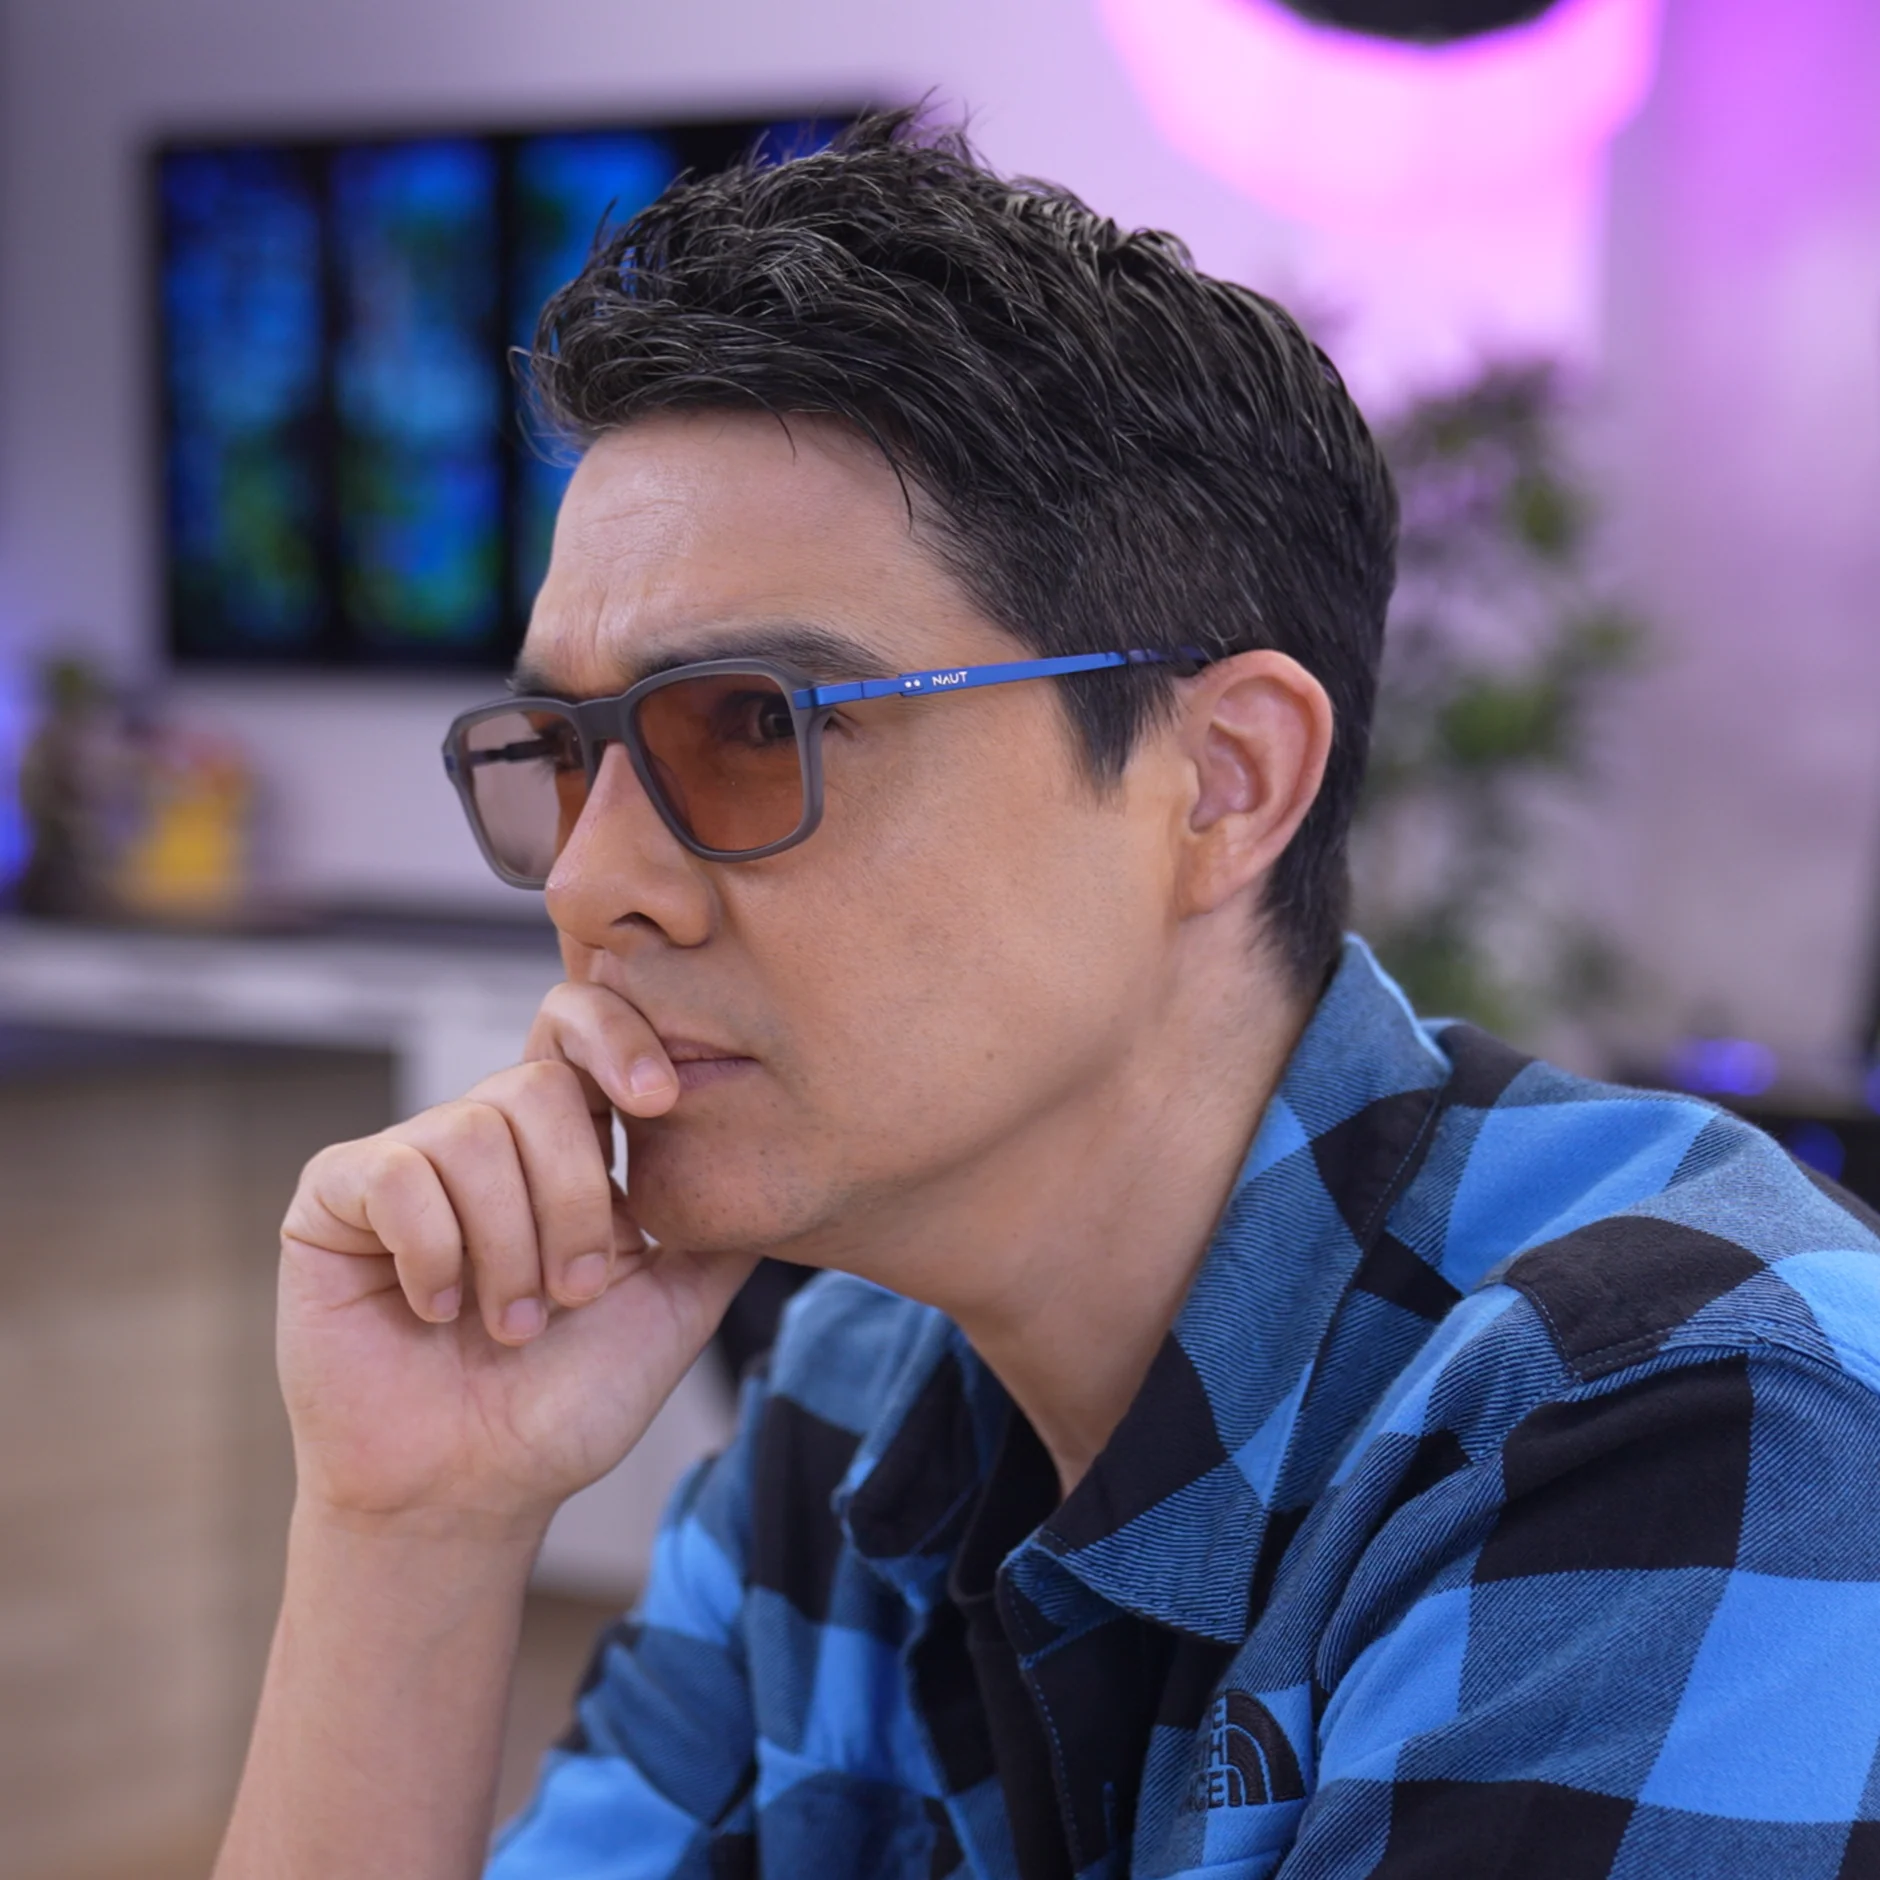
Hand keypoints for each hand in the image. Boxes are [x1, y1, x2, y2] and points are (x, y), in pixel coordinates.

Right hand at [276, 982, 758, 1532]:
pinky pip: (396, 1173)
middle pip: (538, 1086)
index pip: (579, 1027)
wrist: (469, 1493)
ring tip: (509, 1325)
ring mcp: (407, 1160)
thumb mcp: (672, 1306)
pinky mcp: (334, 1198)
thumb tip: (786, 1154)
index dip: (618, 1037)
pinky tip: (438, 1309)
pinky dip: (435, 1251)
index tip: (660, 1099)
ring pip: (472, 1132)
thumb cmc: (565, 1404)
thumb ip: (721, 1226)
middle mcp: (484, 1136)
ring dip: (507, 1247)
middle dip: (574, 1201)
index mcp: (564, 1145)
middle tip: (572, 1296)